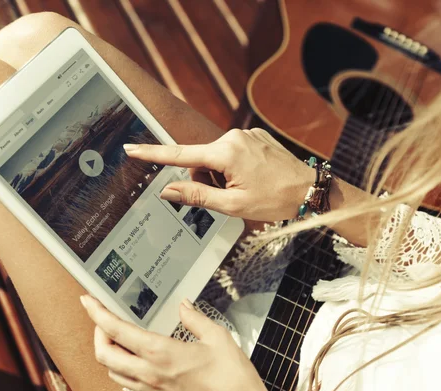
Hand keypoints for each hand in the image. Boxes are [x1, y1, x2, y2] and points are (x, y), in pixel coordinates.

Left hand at [81, 295, 281, 390]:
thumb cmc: (233, 380)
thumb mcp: (218, 338)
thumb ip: (195, 318)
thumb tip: (183, 306)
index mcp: (162, 354)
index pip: (117, 331)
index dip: (98, 314)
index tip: (89, 301)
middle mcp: (150, 374)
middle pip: (104, 354)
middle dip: (97, 333)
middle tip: (104, 318)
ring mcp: (152, 390)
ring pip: (113, 371)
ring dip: (109, 352)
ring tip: (118, 336)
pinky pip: (129, 383)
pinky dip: (123, 367)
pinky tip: (136, 357)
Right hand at [124, 128, 314, 220]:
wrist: (309, 189)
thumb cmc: (274, 200)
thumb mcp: (233, 204)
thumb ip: (197, 196)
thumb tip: (168, 191)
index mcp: (225, 153)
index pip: (180, 155)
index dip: (153, 154)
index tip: (131, 149)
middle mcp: (233, 137)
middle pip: (201, 160)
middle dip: (206, 179)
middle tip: (231, 195)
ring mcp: (246, 134)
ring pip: (216, 157)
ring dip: (222, 174)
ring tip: (247, 187)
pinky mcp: (255, 136)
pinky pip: (232, 152)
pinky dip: (234, 167)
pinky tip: (253, 177)